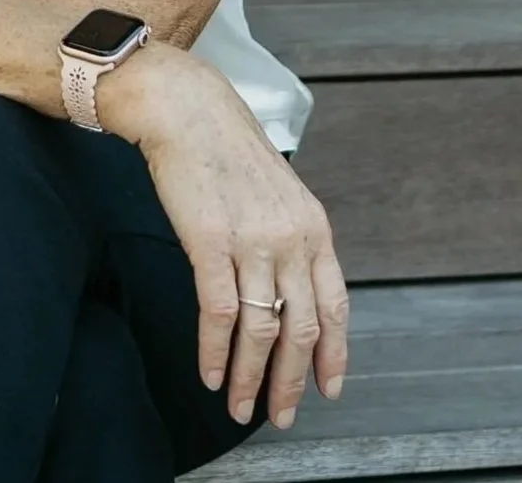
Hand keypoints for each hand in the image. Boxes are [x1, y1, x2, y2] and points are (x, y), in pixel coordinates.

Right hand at [127, 52, 348, 429]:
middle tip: (282, 413)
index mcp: (313, 226)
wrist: (186, 109)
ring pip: (260, 329)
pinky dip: (215, 352)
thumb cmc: (225, 148)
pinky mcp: (209, 242)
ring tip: (240, 406)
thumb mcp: (277, 192)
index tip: (328, 388)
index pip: (335, 305)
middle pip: (301, 328)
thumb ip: (290, 240)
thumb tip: (288, 293)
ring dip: (250, 377)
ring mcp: (252, 240)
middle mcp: (291, 237)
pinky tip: (210, 373)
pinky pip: (218, 314)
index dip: (333, 354)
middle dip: (291, 381)